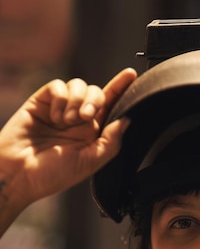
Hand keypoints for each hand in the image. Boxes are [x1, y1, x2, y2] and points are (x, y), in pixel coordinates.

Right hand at [0, 67, 136, 225]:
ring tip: (68, 121)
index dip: (121, 89)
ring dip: (78, 100)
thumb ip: (111, 143)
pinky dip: (59, 99)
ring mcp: (61, 109)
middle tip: (86, 117)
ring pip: (79, 86)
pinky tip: (54, 116)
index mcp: (93, 134)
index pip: (111, 107)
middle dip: (95, 100)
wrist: (19, 173)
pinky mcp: (42, 101)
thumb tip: (126, 120)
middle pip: (97, 93)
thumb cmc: (53, 174)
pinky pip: (58, 86)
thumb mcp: (89, 162)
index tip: (131, 74)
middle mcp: (79, 120)